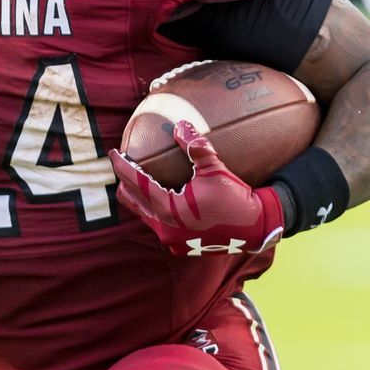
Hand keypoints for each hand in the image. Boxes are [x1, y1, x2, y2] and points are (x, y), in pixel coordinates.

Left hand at [110, 120, 284, 256]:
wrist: (256, 228)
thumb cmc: (235, 199)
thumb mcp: (215, 170)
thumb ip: (195, 147)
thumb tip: (180, 124)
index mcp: (170, 210)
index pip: (138, 183)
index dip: (123, 166)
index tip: (113, 153)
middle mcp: (165, 228)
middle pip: (132, 200)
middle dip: (124, 181)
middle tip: (122, 163)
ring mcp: (171, 240)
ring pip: (143, 213)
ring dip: (138, 195)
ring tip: (135, 178)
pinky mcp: (178, 245)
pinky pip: (157, 223)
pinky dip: (153, 208)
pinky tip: (157, 196)